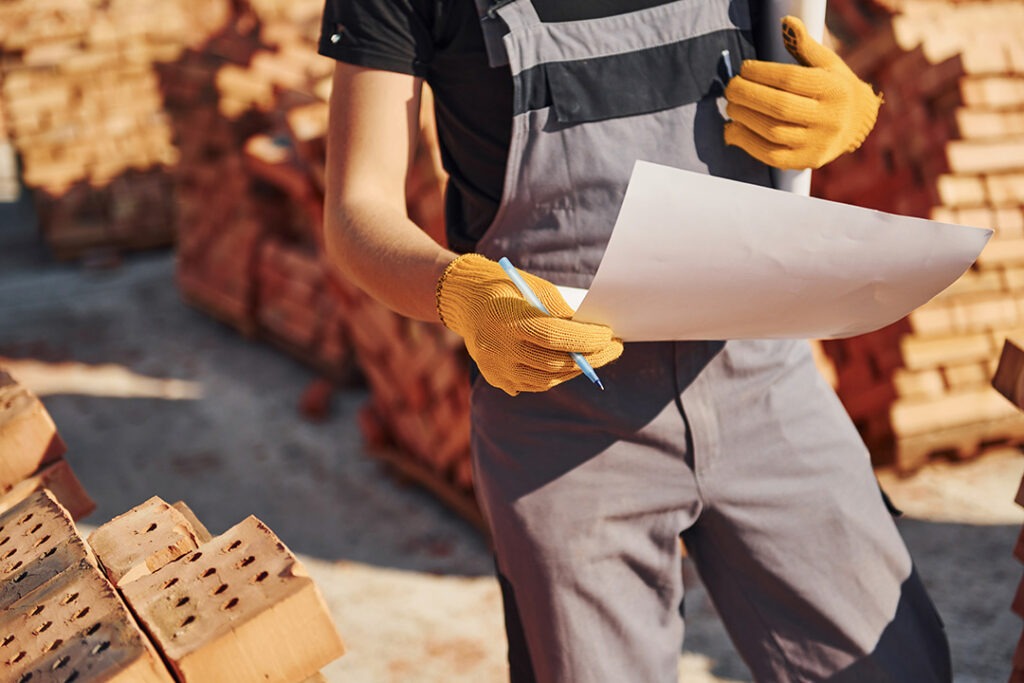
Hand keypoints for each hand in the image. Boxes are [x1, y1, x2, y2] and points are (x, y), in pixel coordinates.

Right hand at [436, 254, 622, 394]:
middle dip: (591, 358)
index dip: (587, 339)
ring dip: (575, 370)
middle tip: (612, 349)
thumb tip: (591, 332)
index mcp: (508, 320)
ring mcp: (495, 367)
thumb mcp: (534, 288)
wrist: (464, 299)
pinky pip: (533, 385)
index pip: (557, 337)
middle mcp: (499, 348)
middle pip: (555, 362)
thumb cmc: (505, 287)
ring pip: (547, 379)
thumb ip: (560, 310)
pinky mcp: (495, 378)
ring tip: (594, 357)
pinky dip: (554, 376)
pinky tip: (569, 364)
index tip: (610, 336)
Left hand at [723, 16, 882, 169]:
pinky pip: (771, 155)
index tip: (744, 68)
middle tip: (730, 88)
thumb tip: (786, 23)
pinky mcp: (806, 161)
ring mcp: (818, 142)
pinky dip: (746, 143)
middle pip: (779, 107)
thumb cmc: (834, 87)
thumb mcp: (826, 63)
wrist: (857, 123)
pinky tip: (733, 130)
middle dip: (747, 95)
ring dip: (743, 118)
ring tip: (731, 106)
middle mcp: (829, 118)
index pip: (790, 80)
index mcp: (834, 89)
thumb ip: (804, 46)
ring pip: (772, 132)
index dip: (762, 73)